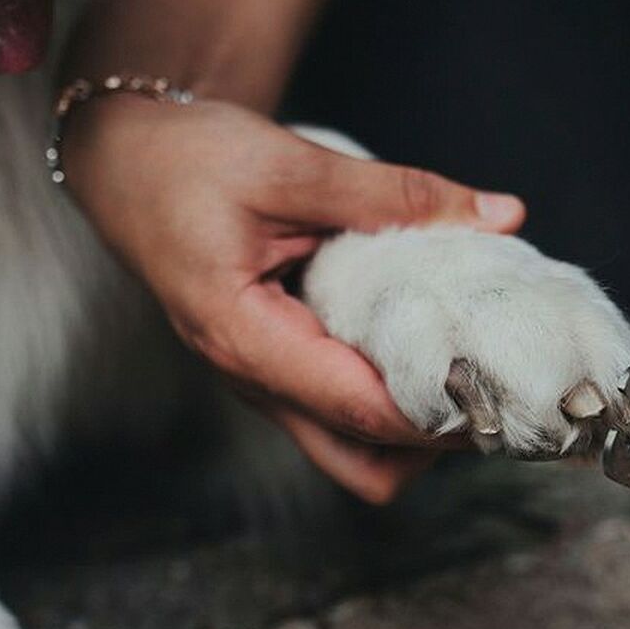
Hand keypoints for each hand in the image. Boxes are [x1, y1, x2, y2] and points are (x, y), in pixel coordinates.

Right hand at [63, 95, 524, 501]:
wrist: (125, 161)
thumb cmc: (187, 161)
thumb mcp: (292, 165)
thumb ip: (396, 195)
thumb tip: (502, 216)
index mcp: (247, 339)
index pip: (359, 409)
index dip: (438, 413)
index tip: (504, 394)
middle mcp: (256, 379)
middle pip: (363, 466)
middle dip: (434, 445)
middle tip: (493, 390)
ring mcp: (268, 383)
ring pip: (357, 450)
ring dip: (417, 429)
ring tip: (472, 372)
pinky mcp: (281, 369)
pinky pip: (345, 416)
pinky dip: (394, 400)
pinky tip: (432, 354)